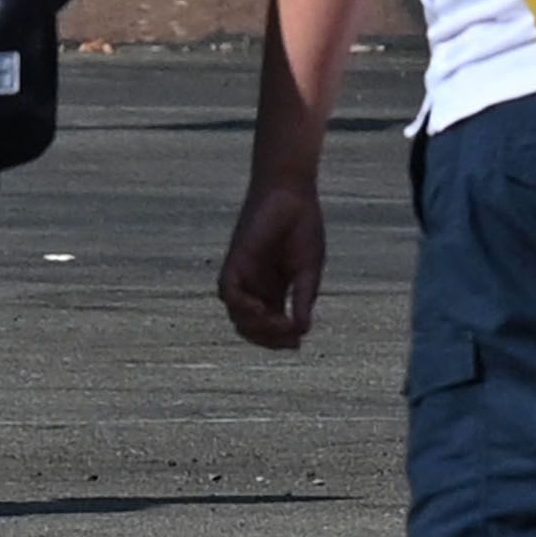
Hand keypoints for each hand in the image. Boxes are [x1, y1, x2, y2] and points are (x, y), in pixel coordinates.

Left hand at [218, 180, 327, 349]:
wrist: (292, 193)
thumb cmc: (303, 227)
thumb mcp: (308, 271)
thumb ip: (302, 299)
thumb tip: (302, 331)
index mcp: (273, 292)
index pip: (268, 329)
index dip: (279, 341)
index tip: (296, 342)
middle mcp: (255, 287)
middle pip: (249, 328)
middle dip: (268, 339)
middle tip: (288, 334)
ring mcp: (244, 274)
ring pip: (236, 316)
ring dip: (256, 327)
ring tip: (278, 321)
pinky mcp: (235, 260)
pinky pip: (228, 292)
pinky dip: (241, 306)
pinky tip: (260, 309)